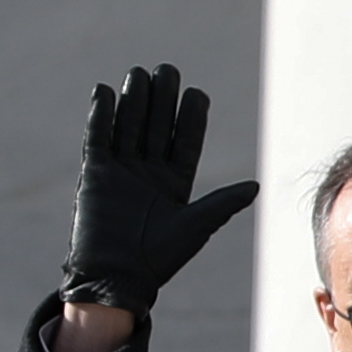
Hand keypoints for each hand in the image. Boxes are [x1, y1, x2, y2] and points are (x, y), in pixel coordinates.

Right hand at [61, 62, 259, 314]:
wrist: (117, 279)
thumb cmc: (159, 259)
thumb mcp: (195, 227)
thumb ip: (222, 203)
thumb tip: (256, 186)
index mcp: (175, 182)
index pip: (184, 141)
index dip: (190, 117)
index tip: (197, 94)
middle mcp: (149, 171)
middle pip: (156, 125)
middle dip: (162, 99)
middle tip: (168, 71)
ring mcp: (121, 170)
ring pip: (128, 125)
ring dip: (134, 100)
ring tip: (140, 74)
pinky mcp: (96, 174)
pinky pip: (98, 138)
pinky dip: (100, 116)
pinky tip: (105, 92)